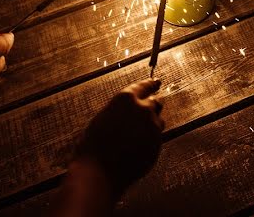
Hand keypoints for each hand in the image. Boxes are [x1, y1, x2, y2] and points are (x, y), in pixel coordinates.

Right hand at [75, 79, 164, 193]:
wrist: (99, 171)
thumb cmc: (95, 145)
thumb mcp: (104, 118)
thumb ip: (121, 110)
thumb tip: (130, 111)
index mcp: (126, 98)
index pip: (144, 86)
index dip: (151, 84)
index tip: (156, 82)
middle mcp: (143, 109)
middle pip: (156, 102)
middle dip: (152, 105)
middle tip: (146, 111)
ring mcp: (153, 127)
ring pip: (159, 121)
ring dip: (152, 124)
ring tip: (136, 135)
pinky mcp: (157, 144)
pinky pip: (157, 138)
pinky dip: (150, 139)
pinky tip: (137, 147)